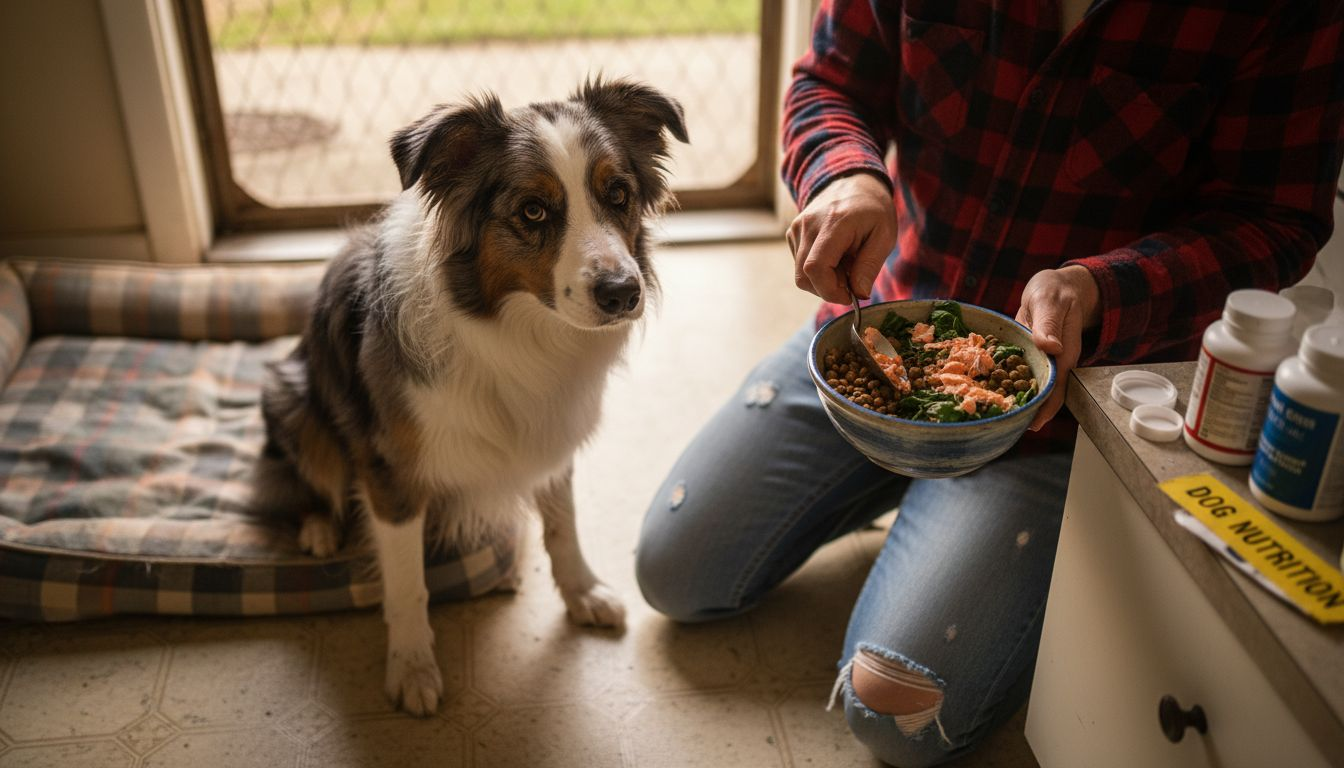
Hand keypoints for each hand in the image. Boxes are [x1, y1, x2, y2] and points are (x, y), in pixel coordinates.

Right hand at [786, 173, 895, 303]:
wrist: (854, 181)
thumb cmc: (873, 209)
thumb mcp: (884, 236)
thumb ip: (870, 266)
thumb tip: (859, 294)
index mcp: (833, 223)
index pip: (816, 268)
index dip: (830, 290)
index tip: (850, 295)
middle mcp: (808, 225)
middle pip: (804, 276)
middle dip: (828, 288)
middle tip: (851, 279)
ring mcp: (797, 228)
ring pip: (800, 274)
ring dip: (823, 279)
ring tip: (845, 263)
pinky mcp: (792, 233)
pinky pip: (799, 264)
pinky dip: (817, 270)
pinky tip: (834, 256)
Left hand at [1015, 265, 1100, 430]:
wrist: (1056, 286)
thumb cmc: (1054, 291)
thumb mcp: (1050, 302)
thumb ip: (1049, 324)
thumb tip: (1051, 348)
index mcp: (1064, 352)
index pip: (1057, 385)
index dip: (1047, 407)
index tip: (1033, 424)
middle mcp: (1056, 361)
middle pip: (1046, 392)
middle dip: (1031, 411)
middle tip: (1009, 427)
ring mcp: (1044, 360)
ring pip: (1033, 385)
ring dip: (1018, 400)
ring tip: (1000, 417)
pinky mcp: (1031, 356)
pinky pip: (1021, 374)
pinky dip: (1008, 384)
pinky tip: (992, 393)